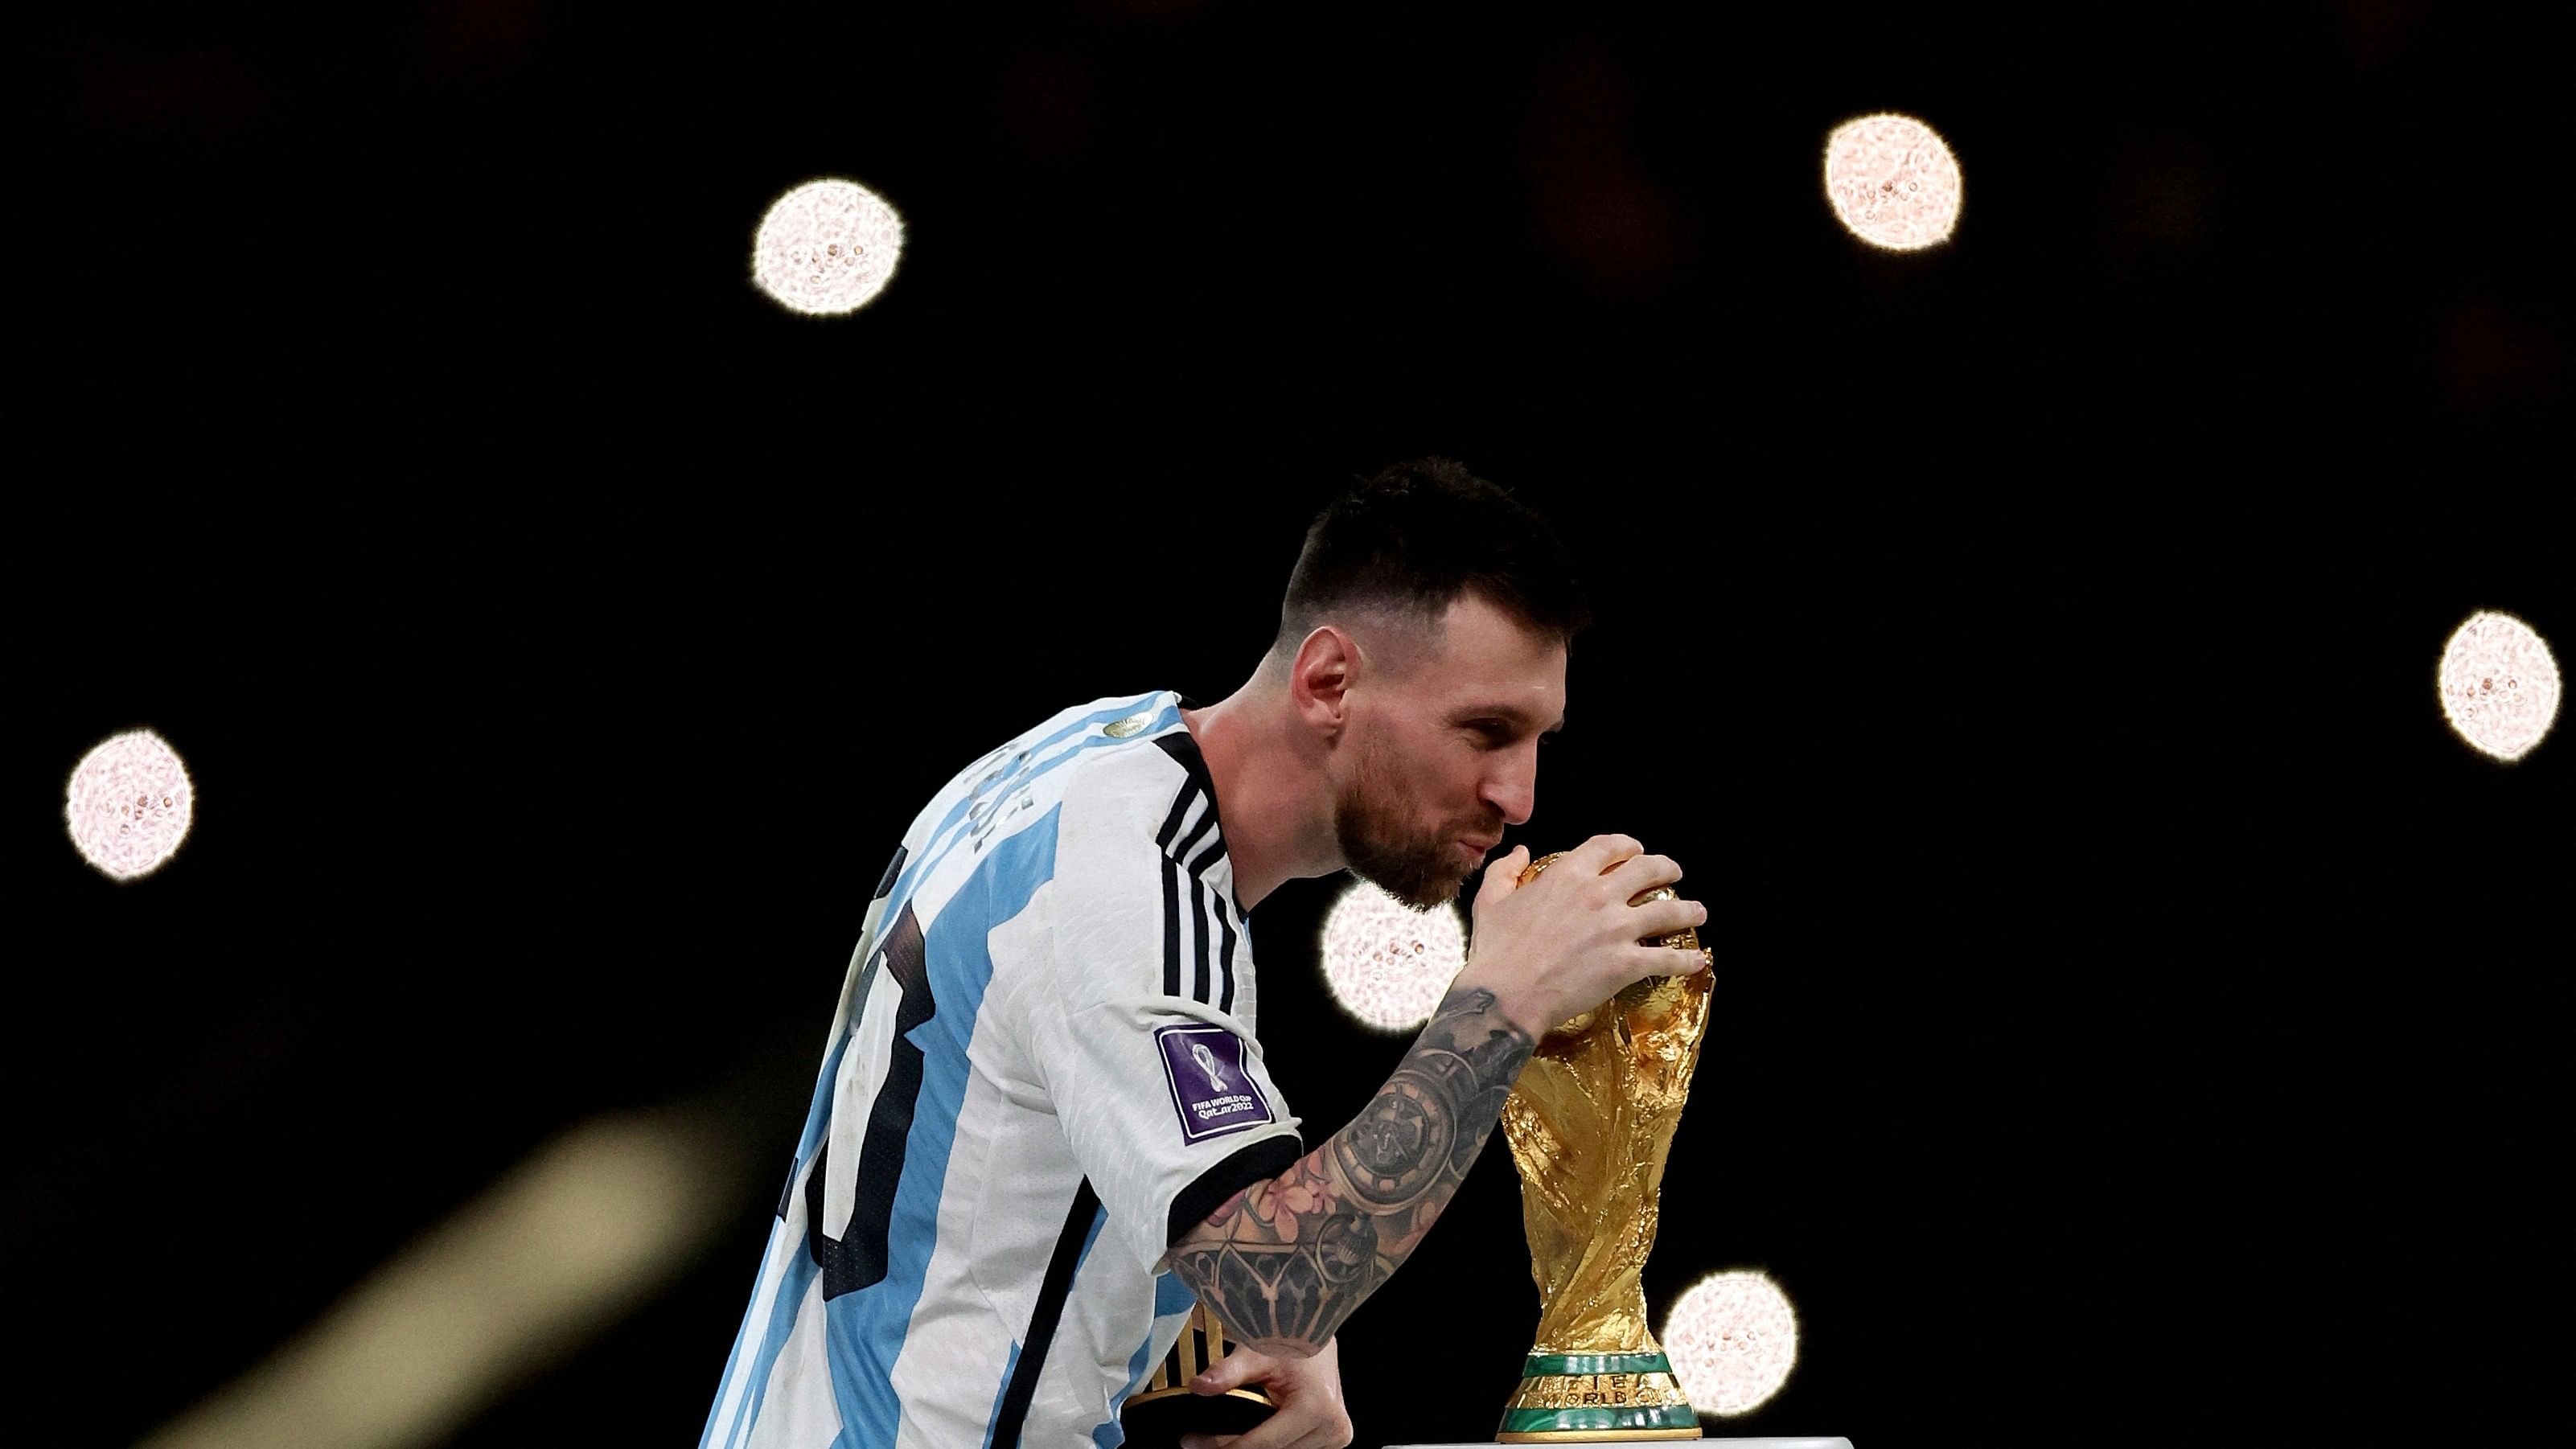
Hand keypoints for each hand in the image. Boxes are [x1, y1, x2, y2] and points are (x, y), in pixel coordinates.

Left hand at [1177, 1335, 1353, 1448]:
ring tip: (1220, 1439)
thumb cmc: (1289, 1340)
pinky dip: (1272, 1445)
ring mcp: (1336, 1436)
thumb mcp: (1255, 1353)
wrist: (1316, 1335)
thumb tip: (1199, 1386)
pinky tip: (1249, 1438)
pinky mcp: (1335, 1438)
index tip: (1194, 1445)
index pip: (1264, 1443)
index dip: (1227, 1448)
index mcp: (1316, 1407)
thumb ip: (1227, 1372)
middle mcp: (1332, 1426)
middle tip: (1196, 1443)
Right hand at [1457, 835, 1708, 1038]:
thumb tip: (1521, 852)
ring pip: (1668, 911)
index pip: (1609, 847)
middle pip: (1648, 871)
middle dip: (1666, 869)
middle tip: (1674, 875)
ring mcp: (1617, 929)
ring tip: (1699, 912)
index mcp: (1568, 874)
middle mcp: (1600, 895)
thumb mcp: (1490, 900)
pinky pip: (1667, 959)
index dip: (1627, 845)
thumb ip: (1505, 870)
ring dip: (1688, 910)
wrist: (1506, 994)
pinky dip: (1687, 961)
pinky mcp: (1627, 963)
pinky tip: (1697, 961)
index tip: (1635, 850)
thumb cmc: (1495, 950)